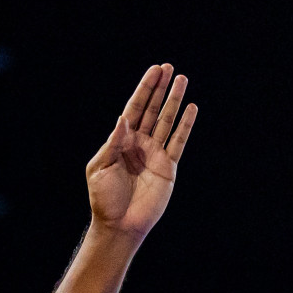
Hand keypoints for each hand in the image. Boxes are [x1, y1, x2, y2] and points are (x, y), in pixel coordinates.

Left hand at [86, 64, 197, 238]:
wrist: (119, 224)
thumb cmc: (104, 199)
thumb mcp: (101, 168)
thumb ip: (113, 143)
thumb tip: (123, 118)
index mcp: (121, 141)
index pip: (135, 109)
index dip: (144, 90)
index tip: (154, 71)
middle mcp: (139, 144)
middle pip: (153, 110)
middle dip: (160, 89)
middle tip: (169, 68)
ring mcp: (155, 154)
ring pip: (167, 121)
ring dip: (175, 101)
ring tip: (182, 79)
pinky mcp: (168, 167)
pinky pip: (179, 142)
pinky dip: (186, 126)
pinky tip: (192, 108)